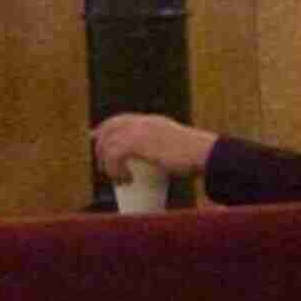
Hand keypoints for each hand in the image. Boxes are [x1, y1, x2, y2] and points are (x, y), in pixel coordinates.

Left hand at [91, 113, 217, 180]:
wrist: (205, 154)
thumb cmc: (197, 157)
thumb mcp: (176, 148)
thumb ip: (165, 150)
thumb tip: (160, 163)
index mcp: (152, 121)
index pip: (120, 119)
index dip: (105, 128)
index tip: (95, 139)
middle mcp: (143, 122)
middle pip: (110, 130)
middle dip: (101, 148)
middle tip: (103, 168)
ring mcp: (139, 130)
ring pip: (110, 145)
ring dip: (109, 165)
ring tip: (120, 180)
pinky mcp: (137, 142)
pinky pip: (115, 155)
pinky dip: (116, 170)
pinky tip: (126, 180)